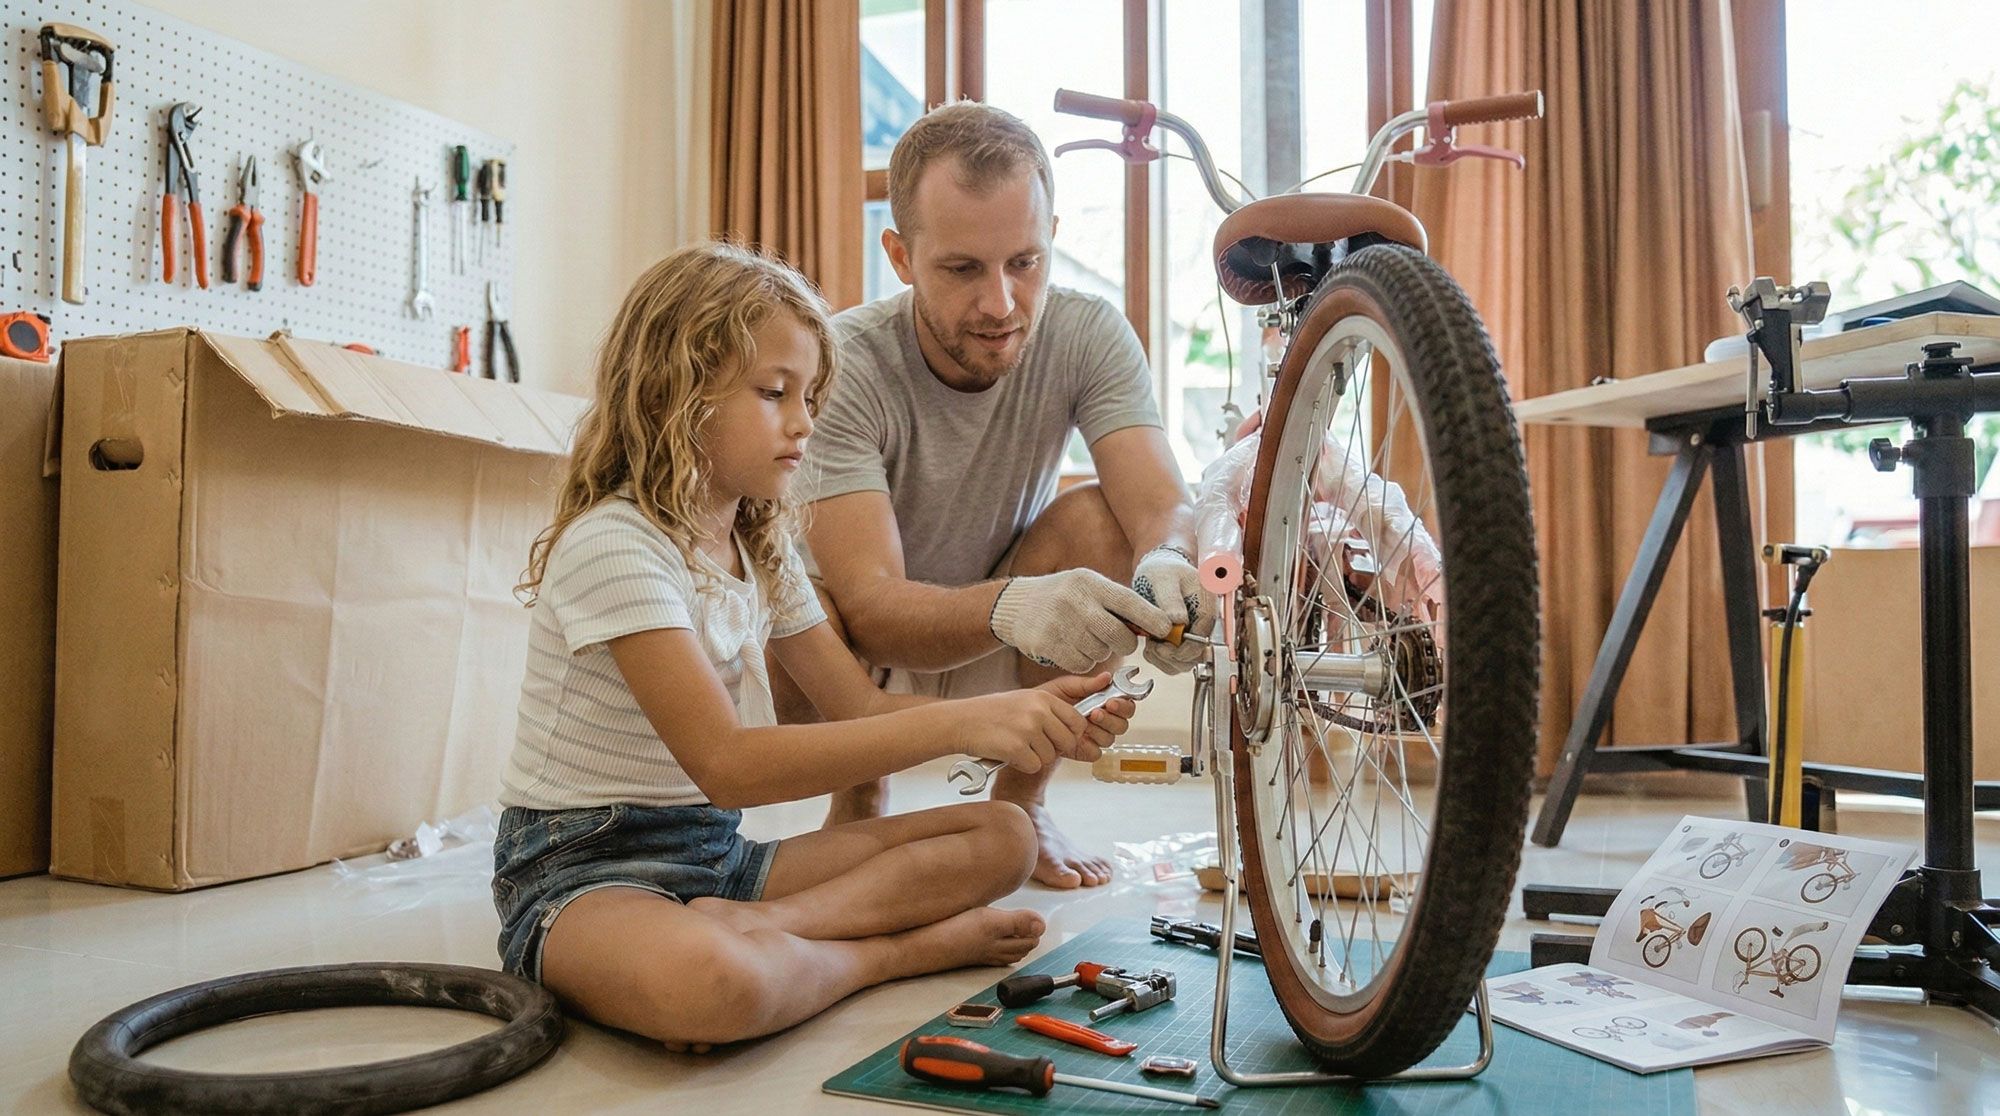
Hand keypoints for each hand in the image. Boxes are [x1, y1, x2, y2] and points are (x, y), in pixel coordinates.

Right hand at [949, 690, 1088, 773]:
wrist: (960, 721)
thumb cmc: (992, 713)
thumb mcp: (1024, 701)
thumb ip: (1049, 711)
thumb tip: (1078, 728)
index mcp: (1043, 698)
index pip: (1077, 721)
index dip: (1071, 734)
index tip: (1059, 739)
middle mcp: (1038, 711)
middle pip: (1068, 742)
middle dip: (1054, 750)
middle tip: (1033, 747)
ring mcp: (1027, 729)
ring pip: (1049, 757)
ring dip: (1034, 757)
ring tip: (1014, 746)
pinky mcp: (1016, 748)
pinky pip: (1033, 767)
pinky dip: (1022, 765)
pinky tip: (1007, 754)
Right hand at [989, 568, 1171, 674]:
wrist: (1016, 604)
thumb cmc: (1062, 595)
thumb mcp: (1087, 586)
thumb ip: (1116, 603)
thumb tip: (1153, 623)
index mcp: (1089, 583)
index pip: (1128, 603)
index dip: (1151, 618)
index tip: (1166, 629)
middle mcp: (1075, 602)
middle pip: (1118, 636)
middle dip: (1125, 643)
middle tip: (1118, 639)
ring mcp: (1059, 624)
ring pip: (1100, 653)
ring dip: (1099, 651)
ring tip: (1085, 637)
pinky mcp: (1046, 644)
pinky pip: (1080, 664)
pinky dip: (1082, 660)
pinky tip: (1072, 646)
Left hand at [1036, 672, 1136, 760]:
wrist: (1028, 717)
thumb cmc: (1048, 699)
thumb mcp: (1066, 686)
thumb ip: (1087, 684)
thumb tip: (1107, 677)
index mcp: (1103, 702)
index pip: (1125, 705)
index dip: (1123, 705)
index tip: (1111, 702)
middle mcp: (1103, 721)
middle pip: (1122, 725)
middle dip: (1111, 719)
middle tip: (1096, 713)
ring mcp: (1094, 737)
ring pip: (1110, 739)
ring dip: (1099, 731)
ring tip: (1084, 722)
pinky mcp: (1084, 751)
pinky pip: (1096, 753)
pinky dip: (1088, 746)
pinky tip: (1078, 738)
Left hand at [1131, 545, 1213, 674]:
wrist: (1157, 570)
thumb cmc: (1161, 571)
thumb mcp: (1163, 579)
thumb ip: (1171, 599)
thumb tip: (1179, 621)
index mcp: (1207, 600)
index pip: (1206, 631)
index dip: (1188, 645)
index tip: (1167, 648)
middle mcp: (1206, 618)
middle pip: (1200, 651)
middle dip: (1176, 656)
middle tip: (1154, 648)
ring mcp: (1196, 630)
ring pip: (1189, 660)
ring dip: (1168, 660)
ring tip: (1151, 646)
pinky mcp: (1185, 639)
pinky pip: (1178, 660)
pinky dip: (1163, 660)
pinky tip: (1152, 648)